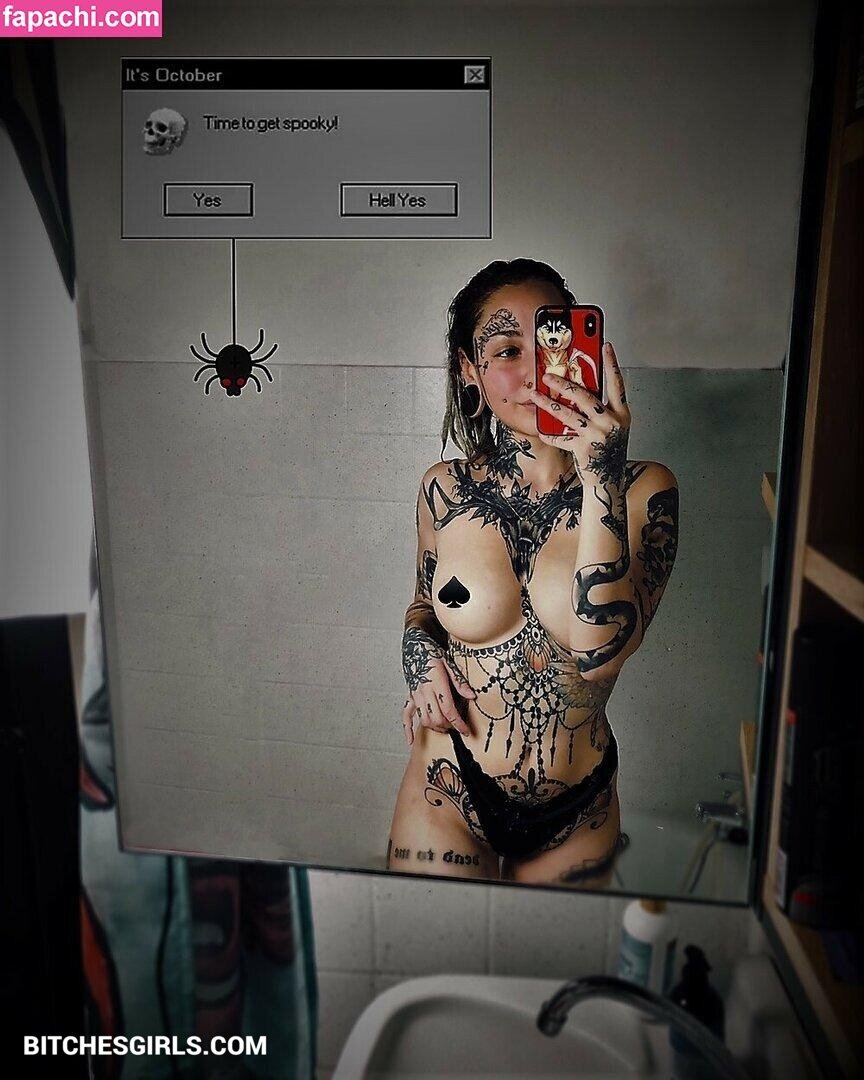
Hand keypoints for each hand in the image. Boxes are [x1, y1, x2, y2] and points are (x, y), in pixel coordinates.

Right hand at [400, 627, 473, 744]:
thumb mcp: (450, 663)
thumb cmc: (432, 652)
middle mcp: (424, 690)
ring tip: (446, 728)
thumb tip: (472, 696)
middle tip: (458, 727)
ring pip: (424, 719)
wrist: (415, 645)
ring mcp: (415, 694)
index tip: (465, 730)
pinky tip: (410, 740)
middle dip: (449, 727)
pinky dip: (407, 729)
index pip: (448, 709)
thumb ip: (460, 682)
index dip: (458, 722)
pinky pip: (405, 715)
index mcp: (436, 682)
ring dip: (436, 728)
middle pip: (436, 718)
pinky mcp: (410, 696)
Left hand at [528, 341, 630, 487]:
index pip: (617, 383)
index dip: (612, 363)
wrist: (608, 480)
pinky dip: (549, 433)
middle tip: (547, 375)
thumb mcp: (613, 426)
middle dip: (563, 383)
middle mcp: (611, 422)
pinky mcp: (583, 448)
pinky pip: (561, 437)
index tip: (605, 345)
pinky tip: (540, 428)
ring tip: (535, 396)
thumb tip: (579, 388)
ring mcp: (597, 435)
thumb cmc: (608, 450)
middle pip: (584, 396)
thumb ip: (601, 408)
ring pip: (567, 414)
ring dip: (548, 404)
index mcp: (621, 414)